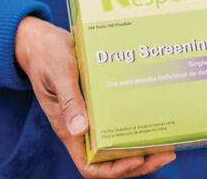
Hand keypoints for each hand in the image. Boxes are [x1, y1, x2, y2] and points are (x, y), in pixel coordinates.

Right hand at [14, 16, 176, 177]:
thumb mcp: (59, 72)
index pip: (90, 166)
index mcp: (67, 127)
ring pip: (116, 144)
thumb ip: (69, 100)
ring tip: (167, 143)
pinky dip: (135, 124)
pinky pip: (117, 121)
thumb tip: (80, 130)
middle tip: (167, 154)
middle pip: (109, 160)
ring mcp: (89, 116)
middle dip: (138, 162)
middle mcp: (80, 127)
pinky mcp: (96, 103)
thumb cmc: (46, 54)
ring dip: (141, 147)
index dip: (114, 170)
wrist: (39, 40)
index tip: (137, 158)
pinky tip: (154, 117)